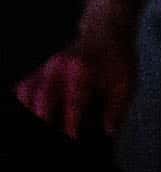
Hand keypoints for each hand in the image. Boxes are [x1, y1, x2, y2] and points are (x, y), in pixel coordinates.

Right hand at [15, 30, 134, 137]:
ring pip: (28, 89)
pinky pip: (26, 85)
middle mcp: (60, 66)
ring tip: (38, 128)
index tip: (72, 138)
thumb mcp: (125, 83)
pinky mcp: (42, 68)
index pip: (73, 101)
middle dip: (44, 118)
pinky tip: (29, 114)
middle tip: (49, 137)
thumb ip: (116, 108)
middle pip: (43, 95)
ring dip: (30, 110)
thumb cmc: (117, 60)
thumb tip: (108, 131)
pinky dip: (25, 101)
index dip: (72, 122)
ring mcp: (47, 65)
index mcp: (83, 69)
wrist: (106, 33)